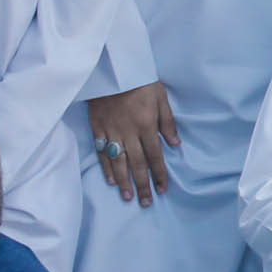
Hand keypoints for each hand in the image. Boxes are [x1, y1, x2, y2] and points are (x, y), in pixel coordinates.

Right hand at [87, 81, 180, 205]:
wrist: (111, 69)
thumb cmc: (140, 81)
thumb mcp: (161, 98)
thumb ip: (168, 122)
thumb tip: (175, 145)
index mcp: (146, 125)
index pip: (155, 156)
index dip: (159, 174)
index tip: (162, 189)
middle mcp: (129, 132)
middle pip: (137, 164)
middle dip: (142, 184)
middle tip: (145, 202)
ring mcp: (111, 131)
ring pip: (118, 162)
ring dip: (124, 181)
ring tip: (129, 197)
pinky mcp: (97, 128)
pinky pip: (102, 151)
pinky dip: (106, 167)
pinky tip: (110, 180)